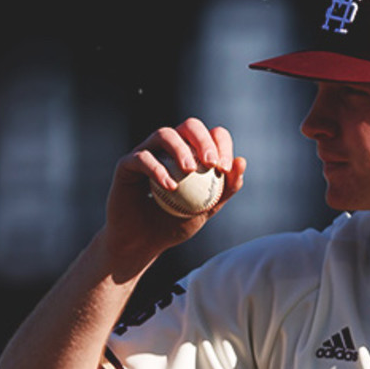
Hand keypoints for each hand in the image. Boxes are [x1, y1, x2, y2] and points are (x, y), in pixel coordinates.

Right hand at [100, 117, 246, 275]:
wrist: (143, 242)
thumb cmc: (175, 224)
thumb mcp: (207, 210)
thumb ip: (225, 188)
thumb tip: (242, 162)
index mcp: (192, 152)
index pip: (211, 136)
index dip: (222, 145)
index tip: (226, 167)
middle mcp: (169, 147)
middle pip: (189, 126)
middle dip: (203, 140)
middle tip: (211, 163)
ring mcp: (147, 152)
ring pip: (165, 134)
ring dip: (180, 149)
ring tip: (190, 170)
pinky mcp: (127, 164)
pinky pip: (142, 158)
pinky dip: (158, 170)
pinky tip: (170, 186)